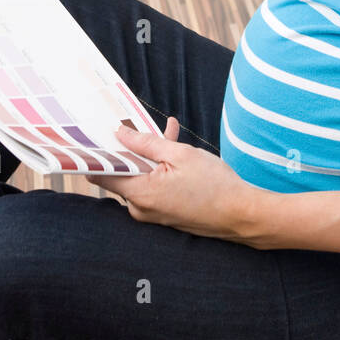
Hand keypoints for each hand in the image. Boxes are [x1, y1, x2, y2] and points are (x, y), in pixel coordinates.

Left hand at [94, 116, 269, 245]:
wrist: (241, 214)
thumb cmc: (214, 185)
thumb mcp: (180, 154)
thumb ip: (146, 143)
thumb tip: (120, 133)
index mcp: (140, 193)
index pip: (101, 174)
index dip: (98, 153)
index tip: (97, 135)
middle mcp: (140, 208)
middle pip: (124, 173)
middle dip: (133, 147)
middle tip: (140, 124)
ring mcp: (152, 214)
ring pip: (142, 177)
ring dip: (151, 155)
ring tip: (169, 132)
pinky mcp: (164, 214)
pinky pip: (154, 187)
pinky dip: (161, 170)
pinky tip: (176, 151)